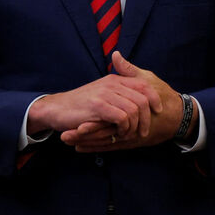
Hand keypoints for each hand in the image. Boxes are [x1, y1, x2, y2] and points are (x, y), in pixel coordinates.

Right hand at [28, 52, 161, 138]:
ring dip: (134, 126)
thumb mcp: (101, 93)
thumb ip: (118, 92)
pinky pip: (122, 117)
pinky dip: (124, 128)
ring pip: (134, 110)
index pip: (143, 84)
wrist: (56, 109)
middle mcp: (111, 83)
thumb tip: (138, 101)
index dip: (154, 98)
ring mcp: (104, 94)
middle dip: (147, 118)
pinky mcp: (98, 106)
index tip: (158, 111)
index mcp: (114, 79)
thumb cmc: (79, 105)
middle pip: (142, 99)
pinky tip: (118, 133)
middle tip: (143, 131)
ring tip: (128, 134)